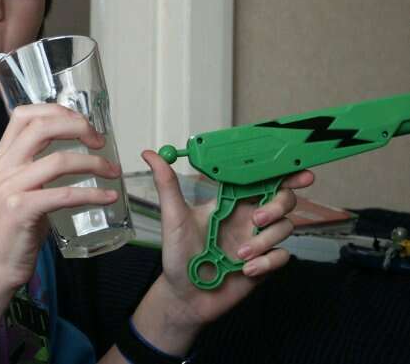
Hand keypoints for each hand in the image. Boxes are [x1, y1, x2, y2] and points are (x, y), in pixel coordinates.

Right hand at [0, 104, 121, 290]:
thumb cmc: (14, 228)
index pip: (24, 114)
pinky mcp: (21, 211)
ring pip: (58, 160)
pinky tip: (108, 197)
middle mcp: (4, 167)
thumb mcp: (19, 188)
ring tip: (113, 171)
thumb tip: (73, 148)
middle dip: (78, 127)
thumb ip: (37, 166)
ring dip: (93, 163)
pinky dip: (92, 193)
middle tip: (100, 141)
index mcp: (2, 156)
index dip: (56, 110)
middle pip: (42, 128)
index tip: (81, 121)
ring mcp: (10, 188)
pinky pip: (64, 194)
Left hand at [133, 149, 314, 351]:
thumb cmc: (178, 254)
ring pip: (285, 228)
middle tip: (257, 220)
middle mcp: (248, 218)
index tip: (298, 168)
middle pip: (282, 199)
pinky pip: (282, 256)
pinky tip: (245, 271)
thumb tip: (150, 153)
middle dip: (278, 205)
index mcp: (230, 203)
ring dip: (264, 241)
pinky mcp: (265, 265)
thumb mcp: (172, 217)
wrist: (184, 295)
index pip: (260, 180)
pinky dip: (267, 262)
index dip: (281, 172)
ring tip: (238, 254)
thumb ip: (167, 184)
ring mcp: (258, 241)